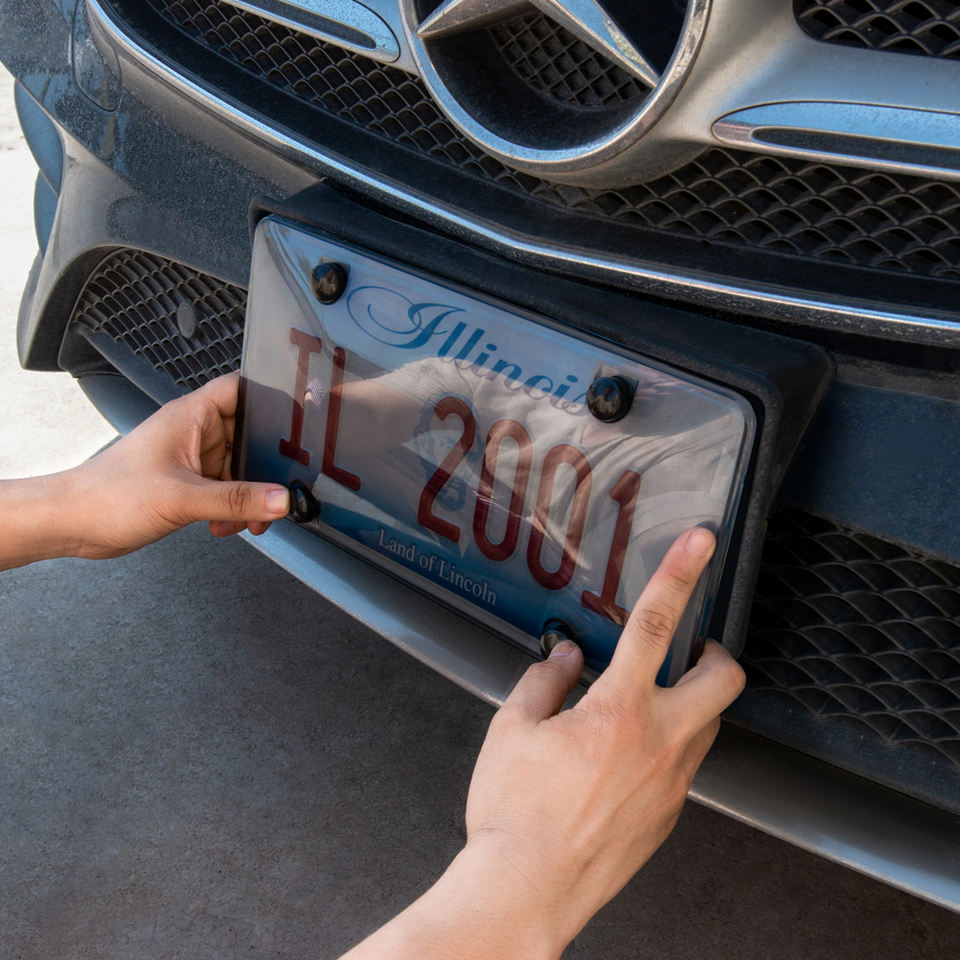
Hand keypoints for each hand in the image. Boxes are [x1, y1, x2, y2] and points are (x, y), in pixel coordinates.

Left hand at [62, 373, 289, 557]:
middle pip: (250, 437)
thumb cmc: (106, 495)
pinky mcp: (188, 486)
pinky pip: (226, 492)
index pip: (242, 389)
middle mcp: (195, 434)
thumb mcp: (182, 498)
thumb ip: (236, 499)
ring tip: (247, 519)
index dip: (271, 396)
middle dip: (266, 467)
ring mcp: (192, 460)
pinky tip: (224, 526)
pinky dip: (233, 510)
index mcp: (191, 417)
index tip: (299, 417)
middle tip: (280, 487)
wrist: (72, 525)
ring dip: (249, 496)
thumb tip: (281, 499)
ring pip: (241, 470)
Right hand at [340, 527, 744, 959]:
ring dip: (689, 703)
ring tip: (642, 708)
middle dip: (716, 653)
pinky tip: (625, 760)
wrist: (528, 892)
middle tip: (691, 650)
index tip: (701, 542)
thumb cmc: (514, 814)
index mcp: (618, 711)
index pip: (656, 624)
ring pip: (708, 724)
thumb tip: (564, 659)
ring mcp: (672, 783)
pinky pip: (686, 766)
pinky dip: (668, 747)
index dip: (681, 574)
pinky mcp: (670, 816)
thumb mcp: (512, 731)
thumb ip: (543, 683)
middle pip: (724, 679)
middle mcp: (659, 743)